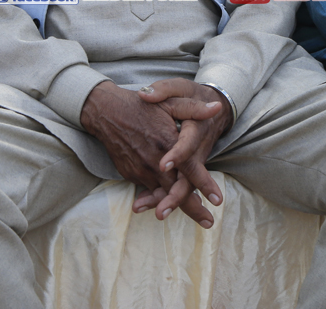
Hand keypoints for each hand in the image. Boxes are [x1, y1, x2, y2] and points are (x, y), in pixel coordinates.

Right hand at [78, 81, 221, 227]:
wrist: (106, 112)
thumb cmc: (142, 106)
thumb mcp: (169, 101)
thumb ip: (194, 108)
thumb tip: (217, 108)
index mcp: (167, 142)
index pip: (189, 169)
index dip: (205, 184)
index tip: (218, 201)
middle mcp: (154, 161)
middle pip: (176, 191)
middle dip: (194, 209)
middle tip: (209, 223)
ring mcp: (140, 170)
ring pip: (162, 195)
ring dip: (177, 207)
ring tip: (197, 217)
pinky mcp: (130, 174)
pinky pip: (148, 190)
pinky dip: (159, 198)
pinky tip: (168, 206)